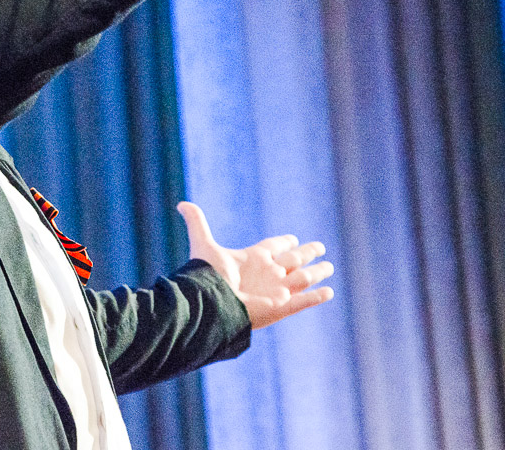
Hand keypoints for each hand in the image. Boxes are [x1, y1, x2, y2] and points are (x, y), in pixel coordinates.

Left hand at [177, 201, 334, 328]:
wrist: (213, 303)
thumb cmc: (209, 275)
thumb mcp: (204, 243)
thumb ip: (196, 222)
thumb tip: (181, 203)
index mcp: (253, 258)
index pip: (273, 247)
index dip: (283, 242)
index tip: (293, 238)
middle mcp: (267, 273)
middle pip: (293, 260)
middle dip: (307, 254)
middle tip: (319, 247)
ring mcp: (276, 290)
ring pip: (303, 279)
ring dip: (316, 273)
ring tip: (329, 267)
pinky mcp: (282, 307)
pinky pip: (304, 301)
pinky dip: (316, 297)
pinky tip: (328, 292)